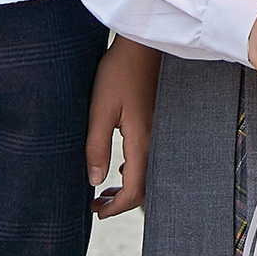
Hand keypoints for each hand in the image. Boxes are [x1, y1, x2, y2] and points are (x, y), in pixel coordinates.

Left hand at [87, 37, 157, 217]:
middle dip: (122, 201)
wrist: (143, 44)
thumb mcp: (100, 109)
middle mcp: (157, 141)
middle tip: (97, 204)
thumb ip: (96, 146)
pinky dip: (135, 169)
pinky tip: (120, 164)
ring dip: (128, 185)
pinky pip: (152, 157)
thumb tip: (95, 180)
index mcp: (143, 141)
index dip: (116, 207)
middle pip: (145, 187)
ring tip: (105, 188)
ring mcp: (161, 133)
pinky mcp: (159, 123)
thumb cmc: (119, 72)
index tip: (96, 211)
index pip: (135, 190)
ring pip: (149, 173)